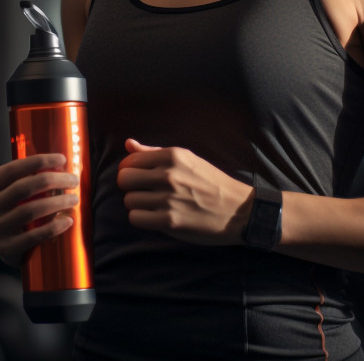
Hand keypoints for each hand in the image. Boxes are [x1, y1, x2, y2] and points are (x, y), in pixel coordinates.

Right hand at [0, 154, 80, 267]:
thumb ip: (31, 177)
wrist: (10, 246)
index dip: (38, 161)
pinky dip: (53, 227)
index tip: (62, 159)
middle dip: (53, 180)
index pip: (13, 169)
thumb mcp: (16, 191)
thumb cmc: (19, 209)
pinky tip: (68, 221)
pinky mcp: (6, 248)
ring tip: (74, 199)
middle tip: (73, 180)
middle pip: (24, 187)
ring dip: (57, 202)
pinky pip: (33, 236)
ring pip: (30, 210)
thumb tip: (60, 164)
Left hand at [117, 138, 254, 245]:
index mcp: (172, 156)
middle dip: (131, 187)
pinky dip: (141, 219)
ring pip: (129, 200)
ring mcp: (168, 198)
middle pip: (124, 179)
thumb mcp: (187, 159)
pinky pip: (135, 218)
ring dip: (138, 205)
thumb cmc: (211, 183)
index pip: (130, 161)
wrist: (238, 210)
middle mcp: (168, 174)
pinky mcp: (169, 221)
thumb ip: (154, 152)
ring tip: (154, 206)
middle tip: (145, 192)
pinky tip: (154, 217)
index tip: (141, 179)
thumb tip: (128, 144)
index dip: (131, 170)